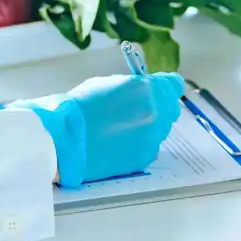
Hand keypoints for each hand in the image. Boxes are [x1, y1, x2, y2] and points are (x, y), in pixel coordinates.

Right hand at [11, 72, 184, 188]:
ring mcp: (152, 138)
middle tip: (136, 111)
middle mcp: (156, 113)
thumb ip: (135, 87)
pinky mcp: (144, 158)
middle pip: (170, 109)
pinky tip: (117, 142)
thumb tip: (145, 90)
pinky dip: (138, 144)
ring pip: (159, 130)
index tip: (158, 90)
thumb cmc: (81, 107)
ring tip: (119, 129)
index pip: (174, 85)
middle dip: (158, 108)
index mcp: (148, 89)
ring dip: (147, 127)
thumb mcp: (109, 83)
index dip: (165, 87)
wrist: (67, 139)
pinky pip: (149, 147)